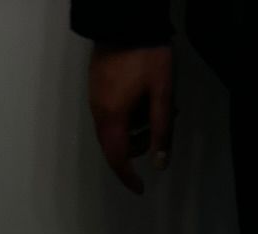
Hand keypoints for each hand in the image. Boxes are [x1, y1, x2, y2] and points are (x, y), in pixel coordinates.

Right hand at [87, 44, 173, 193]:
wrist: (125, 18)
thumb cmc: (147, 56)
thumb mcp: (163, 94)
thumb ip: (162, 131)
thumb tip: (159, 165)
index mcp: (112, 117)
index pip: (116, 159)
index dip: (128, 178)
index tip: (140, 189)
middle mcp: (98, 111)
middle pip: (114, 145)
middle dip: (137, 147)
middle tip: (160, 134)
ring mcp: (95, 97)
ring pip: (113, 128)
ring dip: (135, 129)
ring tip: (158, 111)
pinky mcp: (96, 84)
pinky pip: (110, 112)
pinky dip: (127, 117)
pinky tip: (144, 100)